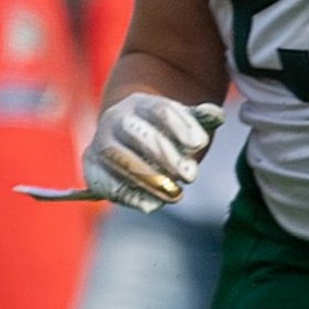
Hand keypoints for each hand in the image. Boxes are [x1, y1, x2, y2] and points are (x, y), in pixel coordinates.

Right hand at [81, 94, 226, 212]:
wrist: (127, 140)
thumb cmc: (164, 134)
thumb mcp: (183, 123)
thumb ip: (200, 119)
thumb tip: (217, 115)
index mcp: (140, 104)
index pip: (160, 110)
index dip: (181, 126)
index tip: (199, 144)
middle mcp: (116, 119)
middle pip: (138, 132)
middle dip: (166, 156)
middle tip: (190, 175)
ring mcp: (101, 142)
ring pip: (120, 158)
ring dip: (150, 179)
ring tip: (175, 194)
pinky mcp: (91, 166)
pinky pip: (105, 180)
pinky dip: (128, 194)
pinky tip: (150, 204)